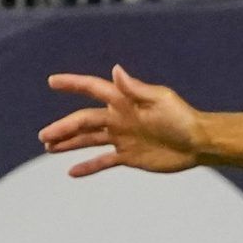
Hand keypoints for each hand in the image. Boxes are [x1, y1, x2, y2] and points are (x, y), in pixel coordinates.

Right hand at [39, 65, 204, 178]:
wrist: (198, 143)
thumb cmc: (182, 118)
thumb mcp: (160, 100)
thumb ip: (136, 89)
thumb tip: (116, 70)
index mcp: (123, 101)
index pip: (93, 90)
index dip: (73, 85)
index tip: (52, 82)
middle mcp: (119, 118)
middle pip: (84, 121)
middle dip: (63, 127)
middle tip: (43, 136)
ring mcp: (122, 138)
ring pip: (89, 140)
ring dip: (69, 143)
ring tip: (49, 147)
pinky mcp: (129, 156)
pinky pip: (104, 161)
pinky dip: (89, 166)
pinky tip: (72, 171)